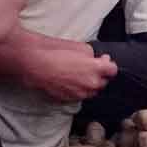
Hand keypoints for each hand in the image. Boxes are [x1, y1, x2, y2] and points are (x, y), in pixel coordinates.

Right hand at [0, 25, 117, 101]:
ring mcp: (78, 94)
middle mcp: (90, 84)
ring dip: (89, 84)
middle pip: (103, 82)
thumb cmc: (55, 51)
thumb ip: (92, 56)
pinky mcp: (67, 99)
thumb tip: (95, 59)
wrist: (34, 62)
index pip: (113, 70)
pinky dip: (77, 89)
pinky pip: (78, 95)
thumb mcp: (80, 46)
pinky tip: (68, 80)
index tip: (102, 60)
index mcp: (96, 69)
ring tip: (78, 74)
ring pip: (90, 91)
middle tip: (90, 66)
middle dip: (99, 75)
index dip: (108, 64)